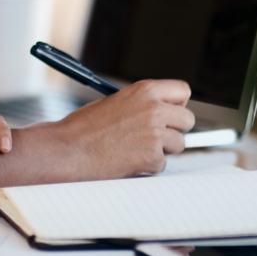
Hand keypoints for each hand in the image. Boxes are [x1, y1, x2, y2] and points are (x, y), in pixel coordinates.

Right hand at [49, 79, 195, 179]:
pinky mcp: (152, 156)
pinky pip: (162, 163)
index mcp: (144, 90)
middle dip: (174, 129)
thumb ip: (142, 104)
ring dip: (162, 149)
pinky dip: (148, 165)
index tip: (168, 112)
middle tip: (156, 135)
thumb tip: (163, 113)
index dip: (176, 104)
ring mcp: (155, 133)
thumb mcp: (115, 102)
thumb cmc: (84, 127)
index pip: (182, 91)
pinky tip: (127, 159)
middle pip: (187, 119)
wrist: (68, 148)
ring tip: (135, 148)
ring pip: (178, 144)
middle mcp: (154, 108)